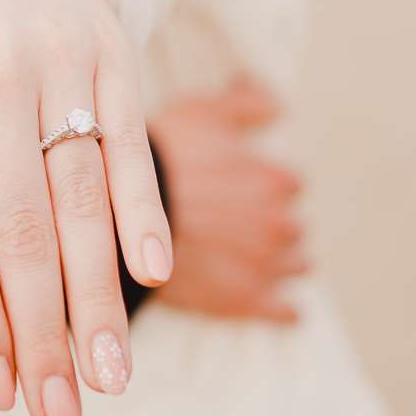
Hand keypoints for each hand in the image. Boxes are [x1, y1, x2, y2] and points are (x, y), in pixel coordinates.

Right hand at [149, 80, 308, 323]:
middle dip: (269, 223)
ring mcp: (265, 266)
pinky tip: (278, 305)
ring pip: (294, 266)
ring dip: (277, 261)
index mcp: (273, 179)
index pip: (290, 184)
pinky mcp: (247, 302)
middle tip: (234, 222)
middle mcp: (278, 223)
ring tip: (245, 257)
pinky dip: (283, 308)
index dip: (264, 183)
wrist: (120, 215)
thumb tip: (278, 106)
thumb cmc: (160, 160)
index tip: (239, 186)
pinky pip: (285, 311)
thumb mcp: (201, 112)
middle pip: (292, 225)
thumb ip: (247, 104)